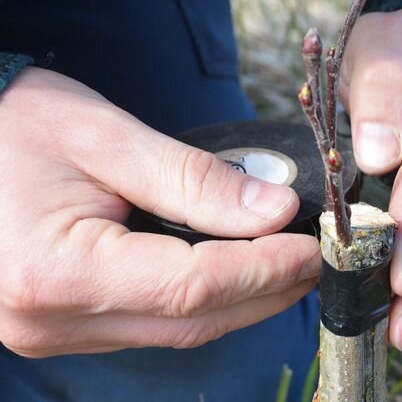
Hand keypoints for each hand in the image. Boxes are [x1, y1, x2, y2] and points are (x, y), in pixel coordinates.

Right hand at [0, 68, 319, 356]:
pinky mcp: (66, 324)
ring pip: (179, 332)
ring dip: (242, 301)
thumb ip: (194, 179)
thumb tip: (274, 210)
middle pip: (193, 321)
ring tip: (287, 266)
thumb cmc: (15, 127)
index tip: (313, 246)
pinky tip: (234, 275)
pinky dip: (204, 304)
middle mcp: (54, 319)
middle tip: (314, 260)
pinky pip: (154, 325)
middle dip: (265, 291)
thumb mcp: (106, 138)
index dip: (265, 268)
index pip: (194, 286)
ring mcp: (56, 331)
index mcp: (59, 271)